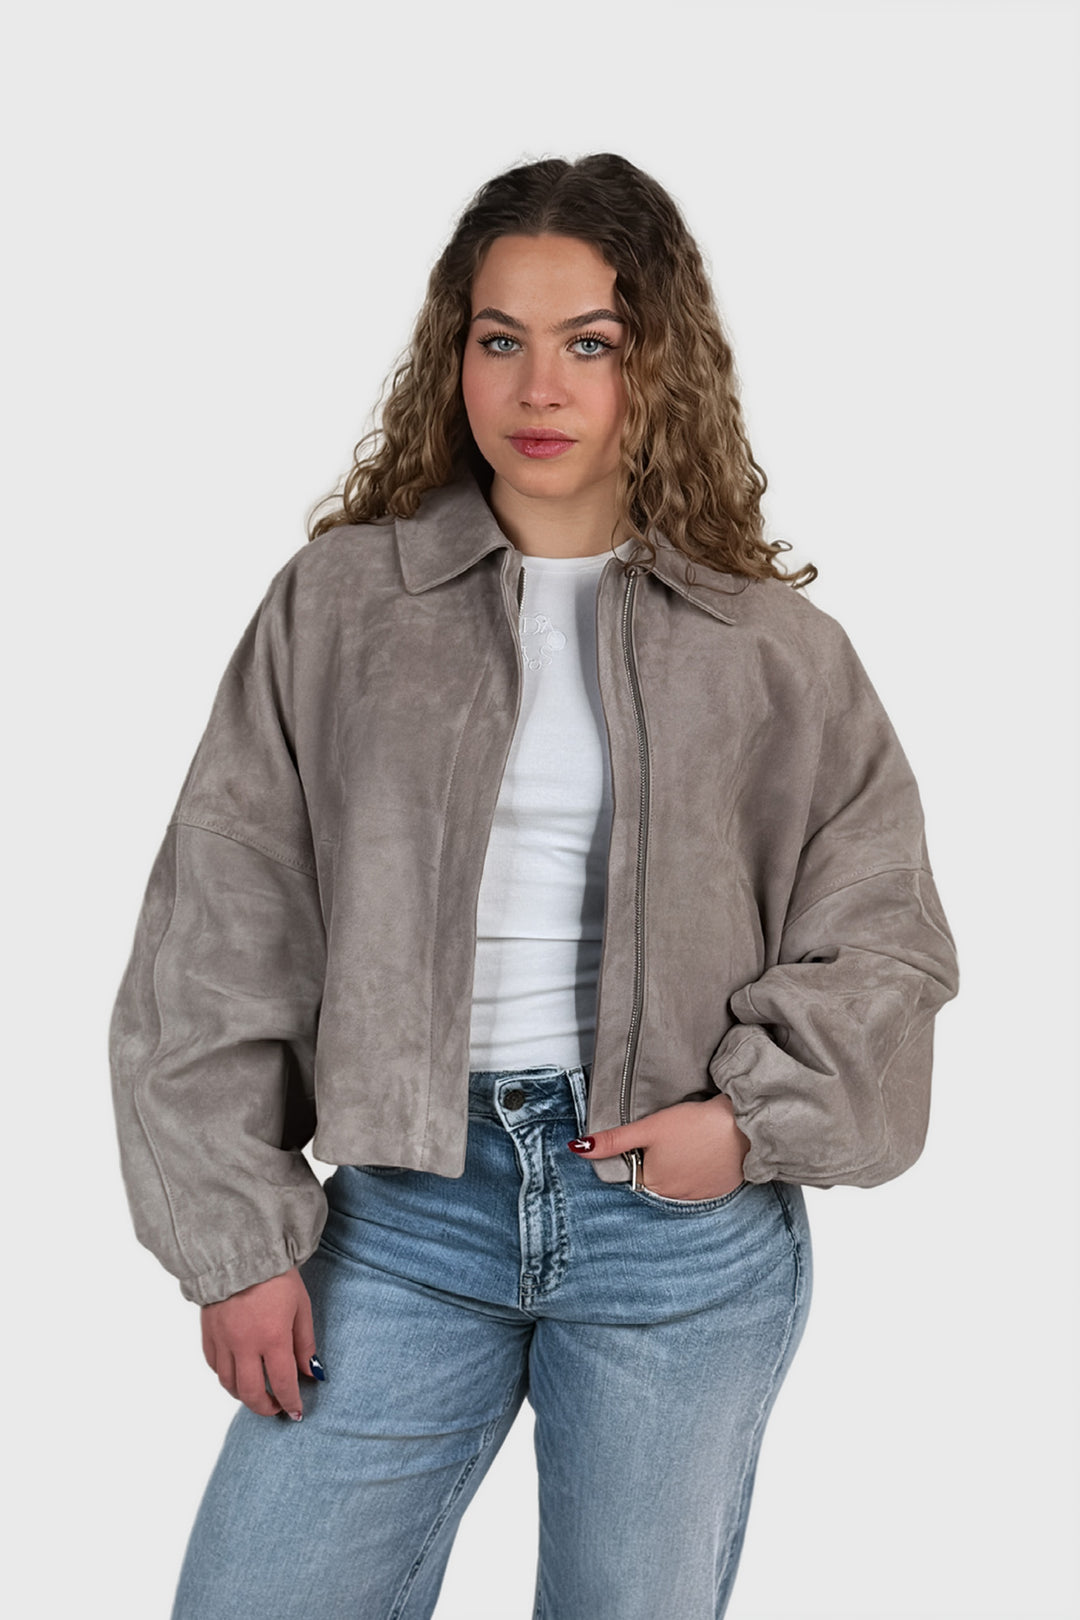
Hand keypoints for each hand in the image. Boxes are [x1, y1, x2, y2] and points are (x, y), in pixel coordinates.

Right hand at [201, 1266, 321, 1420]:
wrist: (242, 1252)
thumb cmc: (277, 1276)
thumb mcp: (301, 1307)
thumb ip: (305, 1344)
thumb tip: (310, 1374)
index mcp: (272, 1338)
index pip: (282, 1383)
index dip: (291, 1402)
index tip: (296, 1411)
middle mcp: (244, 1345)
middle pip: (251, 1393)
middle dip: (266, 1407)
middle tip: (277, 1408)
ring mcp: (223, 1341)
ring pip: (229, 1384)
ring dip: (244, 1395)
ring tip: (258, 1393)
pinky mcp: (208, 1334)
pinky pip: (214, 1367)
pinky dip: (226, 1376)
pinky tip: (237, 1373)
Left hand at [568, 1092, 750, 1199]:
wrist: (742, 1128)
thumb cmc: (694, 1125)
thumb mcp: (648, 1128)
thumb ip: (614, 1141)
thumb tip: (577, 1148)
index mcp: (652, 1182)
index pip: (635, 1170)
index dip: (640, 1152)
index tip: (651, 1138)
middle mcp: (673, 1196)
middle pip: (655, 1177)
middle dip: (658, 1161)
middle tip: (672, 1137)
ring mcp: (698, 1196)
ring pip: (677, 1180)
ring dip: (678, 1167)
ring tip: (687, 1143)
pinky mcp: (718, 1190)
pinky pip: (700, 1183)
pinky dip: (699, 1170)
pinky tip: (703, 1152)